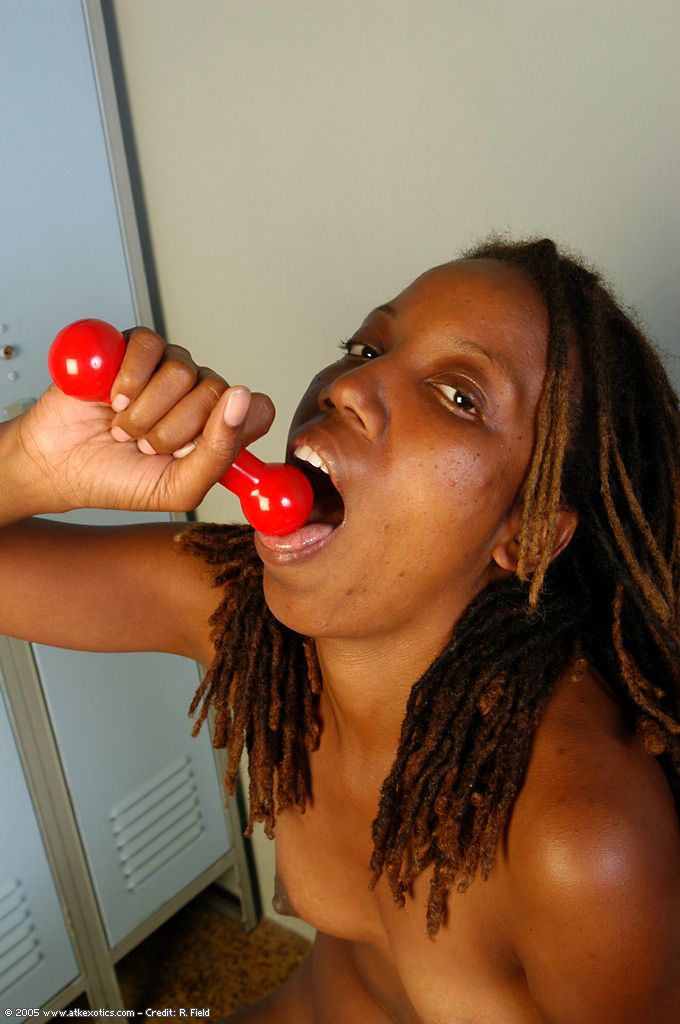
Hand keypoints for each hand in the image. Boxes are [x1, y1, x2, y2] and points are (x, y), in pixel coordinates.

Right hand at [13, 327, 274, 513]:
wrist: (57, 465)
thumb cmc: (118, 481)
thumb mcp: (178, 488)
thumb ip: (220, 453)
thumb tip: (243, 399)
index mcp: (218, 428)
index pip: (257, 409)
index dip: (233, 424)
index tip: (198, 447)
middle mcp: (199, 393)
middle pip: (218, 391)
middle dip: (174, 430)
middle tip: (145, 446)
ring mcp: (168, 367)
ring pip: (183, 371)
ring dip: (145, 411)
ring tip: (124, 428)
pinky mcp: (136, 345)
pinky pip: (150, 346)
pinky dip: (127, 380)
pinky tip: (111, 399)